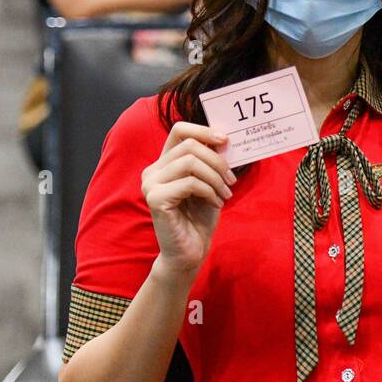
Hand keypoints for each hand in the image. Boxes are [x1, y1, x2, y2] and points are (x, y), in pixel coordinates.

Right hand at [142, 122, 235, 275]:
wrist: (189, 252)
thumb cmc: (199, 218)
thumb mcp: (209, 183)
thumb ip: (210, 162)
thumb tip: (224, 139)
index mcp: (164, 163)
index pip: (179, 130)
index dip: (203, 130)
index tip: (225, 140)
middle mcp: (152, 171)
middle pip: (189, 146)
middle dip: (217, 160)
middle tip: (231, 179)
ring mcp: (150, 184)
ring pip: (189, 162)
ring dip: (215, 177)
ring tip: (225, 193)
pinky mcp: (155, 199)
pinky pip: (189, 183)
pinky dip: (209, 191)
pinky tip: (216, 203)